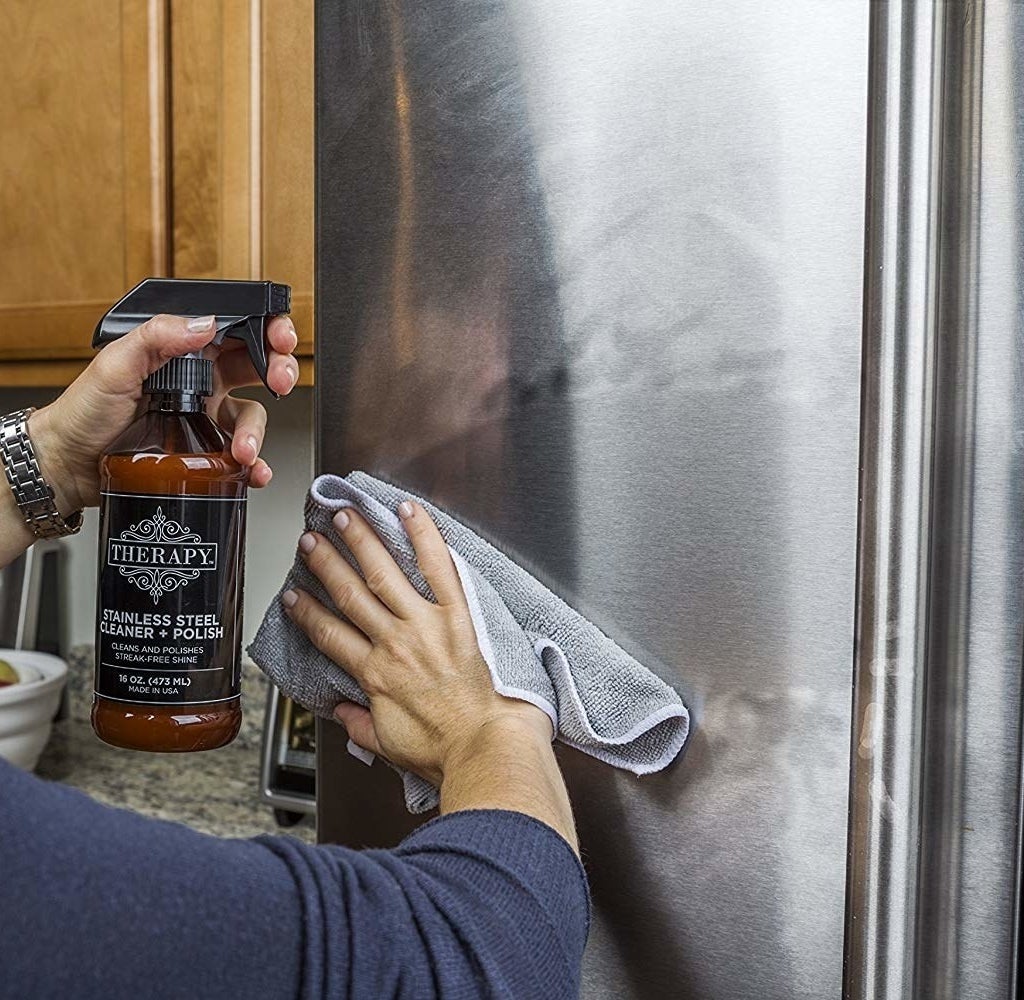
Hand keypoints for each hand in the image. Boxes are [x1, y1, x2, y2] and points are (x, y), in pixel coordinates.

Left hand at [27, 313, 298, 512]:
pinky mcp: (205, 453)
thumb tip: (203, 324)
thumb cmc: (83, 411)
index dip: (266, 329)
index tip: (278, 337)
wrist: (68, 464)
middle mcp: (198, 381)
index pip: (235, 329)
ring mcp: (204, 417)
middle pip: (257, 368)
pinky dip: (255, 466)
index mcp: (181, 351)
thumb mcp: (114, 363)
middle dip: (279, 371)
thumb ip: (156, 336)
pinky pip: (242, 457)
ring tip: (244, 449)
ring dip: (258, 432)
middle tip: (280, 382)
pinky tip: (252, 471)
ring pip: (252, 416)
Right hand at [281, 501, 552, 787]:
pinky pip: (438, 567)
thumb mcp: (389, 746)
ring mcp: (425, 625)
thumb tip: (342, 713)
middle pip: (351, 594)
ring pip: (384, 573)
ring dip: (361, 542)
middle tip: (311, 540)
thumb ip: (360, 725)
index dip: (308, 612)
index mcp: (376, 675)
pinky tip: (409, 511)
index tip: (294, 595)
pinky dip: (423, 536)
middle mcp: (395, 643)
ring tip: (345, 517)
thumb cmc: (446, 751)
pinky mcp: (458, 614)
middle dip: (327, 564)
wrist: (485, 747)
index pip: (330, 635)